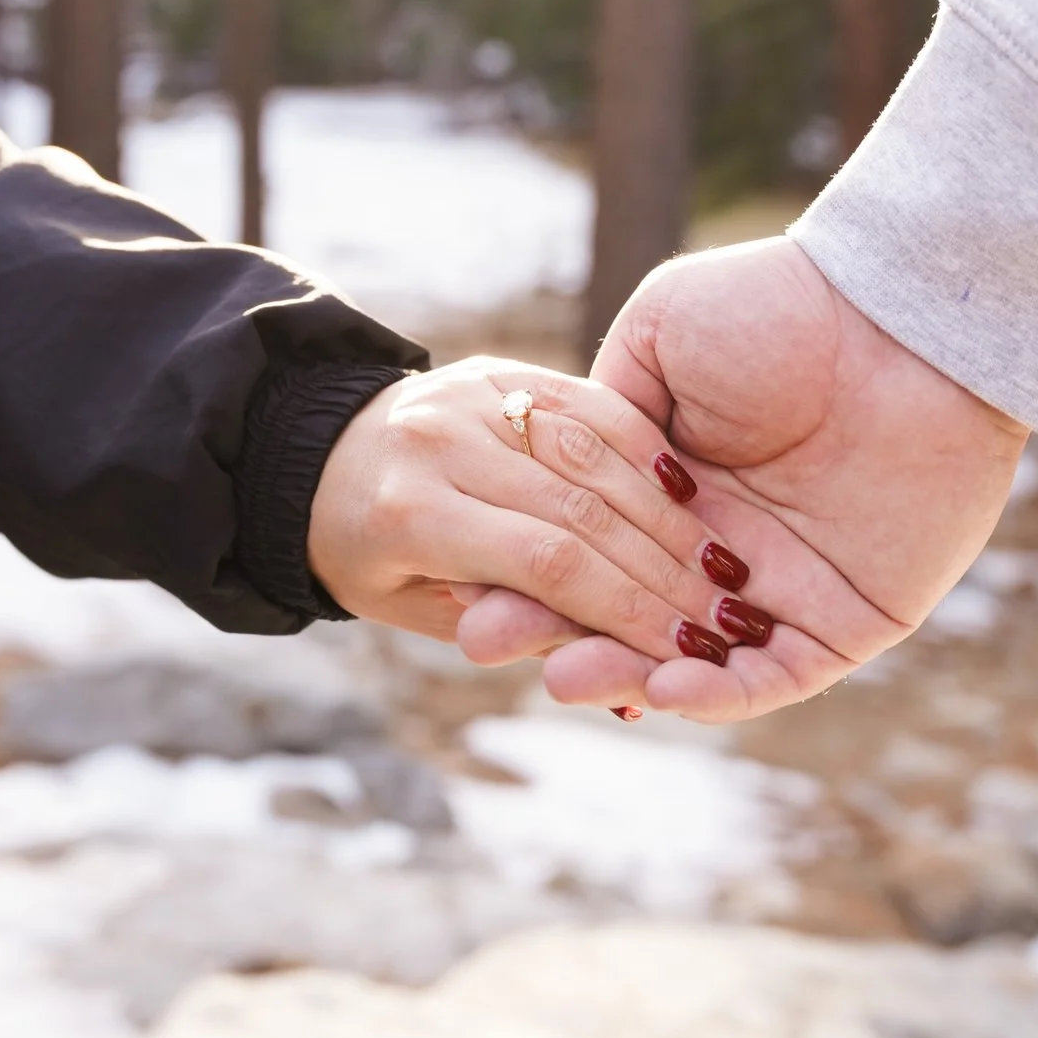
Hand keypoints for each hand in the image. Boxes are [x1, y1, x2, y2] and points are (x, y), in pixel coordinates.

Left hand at [308, 357, 780, 675]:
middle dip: (662, 573)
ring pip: (596, 453)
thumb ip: (513, 622)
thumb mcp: (417, 611)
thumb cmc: (369, 557)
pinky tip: (687, 495)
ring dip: (668, 517)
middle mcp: (442, 442)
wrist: (312, 456)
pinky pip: (592, 406)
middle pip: (580, 510)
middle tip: (725, 621)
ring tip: (722, 569)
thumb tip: (617, 668)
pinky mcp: (502, 369)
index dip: (626, 612)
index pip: (547, 565)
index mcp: (412, 513)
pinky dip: (645, 451)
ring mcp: (475, 395)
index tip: (687, 655)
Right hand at [460, 238, 1027, 720]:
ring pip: (692, 664)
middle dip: (559, 636)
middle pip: (628, 618)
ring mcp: (784, 593)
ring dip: (626, 676)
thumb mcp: (659, 336)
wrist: (898, 317)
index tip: (469, 595)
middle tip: (493, 644)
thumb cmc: (781, 306)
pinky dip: (718, 695)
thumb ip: (603, 411)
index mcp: (678, 491)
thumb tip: (549, 473)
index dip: (529, 579)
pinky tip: (661, 689)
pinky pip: (774, 679)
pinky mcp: (849, 623)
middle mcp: (724, 551)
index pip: (591, 556)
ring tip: (568, 678)